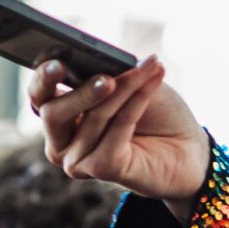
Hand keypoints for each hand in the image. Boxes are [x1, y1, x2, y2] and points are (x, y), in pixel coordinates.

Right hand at [27, 55, 211, 219]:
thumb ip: (106, 72)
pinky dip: (136, 104)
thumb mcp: (128, 82)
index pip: (39, 95)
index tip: (58, 63)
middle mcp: (61, 140)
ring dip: (125, 89)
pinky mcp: (100, 169)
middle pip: (52, 113)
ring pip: (93, 117)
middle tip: (107, 78)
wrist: (189, 147)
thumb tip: (95, 58)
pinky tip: (152, 87)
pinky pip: (116, 130)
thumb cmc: (155, 112)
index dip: (44, 78)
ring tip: (150, 68)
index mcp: (60, 113)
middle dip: (81, 92)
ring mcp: (77, 159)